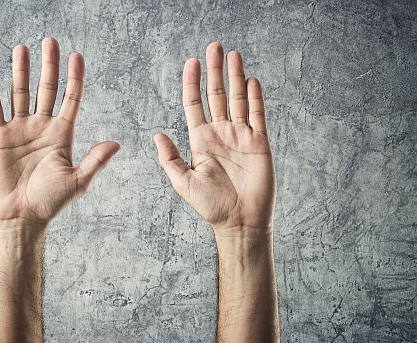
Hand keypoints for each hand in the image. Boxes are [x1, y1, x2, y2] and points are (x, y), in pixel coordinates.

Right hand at [0, 38, 119, 228]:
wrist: (21, 217)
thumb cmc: (51, 202)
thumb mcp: (78, 181)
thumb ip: (95, 160)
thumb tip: (117, 143)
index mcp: (62, 135)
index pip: (71, 99)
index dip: (74, 78)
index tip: (77, 56)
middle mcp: (42, 128)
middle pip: (47, 90)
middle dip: (49, 65)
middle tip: (50, 41)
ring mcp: (20, 131)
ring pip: (21, 94)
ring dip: (21, 72)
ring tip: (22, 48)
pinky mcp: (0, 138)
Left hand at [154, 42, 274, 231]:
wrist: (239, 222)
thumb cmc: (210, 206)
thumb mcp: (182, 182)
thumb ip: (169, 158)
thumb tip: (157, 135)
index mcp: (200, 140)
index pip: (194, 104)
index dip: (192, 83)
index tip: (190, 62)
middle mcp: (220, 133)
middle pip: (216, 95)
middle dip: (214, 71)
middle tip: (213, 47)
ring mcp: (241, 136)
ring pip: (237, 99)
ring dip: (235, 77)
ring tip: (233, 54)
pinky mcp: (260, 143)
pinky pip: (257, 115)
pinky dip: (254, 97)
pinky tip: (251, 80)